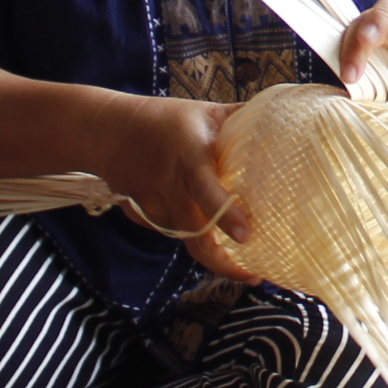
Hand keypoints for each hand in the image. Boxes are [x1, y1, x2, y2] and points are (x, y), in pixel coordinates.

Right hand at [102, 93, 260, 280]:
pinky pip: (167, 230)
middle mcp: (168, 183)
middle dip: (222, 262)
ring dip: (207, 244)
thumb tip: (283, 120)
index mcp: (189, 156)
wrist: (105, 127)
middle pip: (193, 235)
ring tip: (234, 251)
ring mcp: (150, 203)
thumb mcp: (205, 112)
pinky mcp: (138, 214)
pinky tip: (192, 219)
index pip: (205, 189)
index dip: (225, 215)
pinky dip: (183, 230)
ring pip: (184, 236)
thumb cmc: (165, 118)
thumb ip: (241, 118)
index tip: (246, 237)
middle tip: (251, 276)